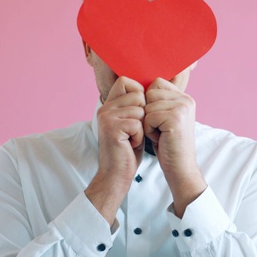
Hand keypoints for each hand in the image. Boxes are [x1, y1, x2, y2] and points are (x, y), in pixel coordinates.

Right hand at [86, 76, 144, 224]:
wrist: (116, 175)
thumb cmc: (128, 150)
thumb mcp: (132, 123)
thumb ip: (135, 106)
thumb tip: (151, 88)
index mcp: (109, 104)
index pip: (126, 81)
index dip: (140, 95)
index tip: (139, 115)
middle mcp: (105, 108)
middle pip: (138, 95)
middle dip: (144, 114)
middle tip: (134, 131)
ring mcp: (107, 117)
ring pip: (141, 110)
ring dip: (142, 128)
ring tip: (132, 139)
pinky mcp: (111, 128)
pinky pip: (138, 124)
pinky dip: (139, 137)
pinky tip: (130, 145)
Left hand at [144, 78, 206, 216]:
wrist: (180, 168)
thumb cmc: (168, 145)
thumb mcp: (164, 118)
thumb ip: (159, 101)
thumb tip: (137, 86)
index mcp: (184, 97)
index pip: (156, 83)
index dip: (149, 101)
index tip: (158, 119)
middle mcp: (186, 99)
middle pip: (150, 92)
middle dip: (148, 112)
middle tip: (159, 129)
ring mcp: (182, 108)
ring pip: (147, 106)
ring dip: (147, 122)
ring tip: (160, 134)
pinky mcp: (175, 118)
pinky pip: (148, 117)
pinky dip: (148, 130)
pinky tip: (160, 138)